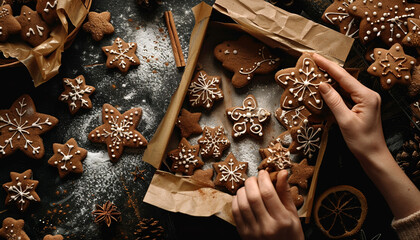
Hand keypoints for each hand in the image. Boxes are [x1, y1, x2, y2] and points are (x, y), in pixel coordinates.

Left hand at [232, 170, 303, 239]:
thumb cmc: (290, 234)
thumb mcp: (293, 214)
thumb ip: (285, 192)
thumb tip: (282, 172)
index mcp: (282, 220)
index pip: (268, 193)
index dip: (263, 179)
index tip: (264, 173)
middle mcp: (267, 226)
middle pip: (253, 197)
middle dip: (251, 182)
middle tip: (254, 178)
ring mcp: (253, 232)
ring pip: (242, 204)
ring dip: (242, 190)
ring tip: (248, 187)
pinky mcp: (244, 234)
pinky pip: (236, 213)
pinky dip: (236, 201)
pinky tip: (242, 197)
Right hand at [313, 53, 419, 220]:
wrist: (373, 155)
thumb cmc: (361, 141)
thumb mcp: (344, 121)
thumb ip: (333, 101)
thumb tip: (322, 84)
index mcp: (367, 96)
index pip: (344, 77)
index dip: (328, 66)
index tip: (315, 57)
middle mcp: (368, 95)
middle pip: (345, 79)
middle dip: (328, 70)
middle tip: (313, 62)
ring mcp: (365, 100)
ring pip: (345, 86)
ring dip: (330, 80)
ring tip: (316, 72)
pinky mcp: (361, 106)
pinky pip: (346, 95)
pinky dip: (335, 92)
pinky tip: (325, 88)